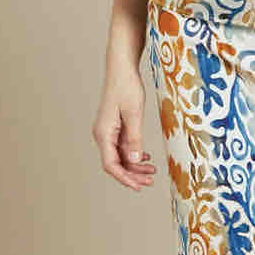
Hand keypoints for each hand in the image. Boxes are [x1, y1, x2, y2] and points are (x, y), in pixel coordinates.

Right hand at [92, 70, 156, 190]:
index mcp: (103, 133)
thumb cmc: (126, 87)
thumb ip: (134, 139)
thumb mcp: (134, 114)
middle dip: (132, 174)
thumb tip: (134, 160)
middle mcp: (102, 135)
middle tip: (150, 181)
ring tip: (151, 171)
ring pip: (120, 156)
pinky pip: (122, 147)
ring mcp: (108, 132)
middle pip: (115, 163)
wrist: (121, 69)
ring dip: (134, 165)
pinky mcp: (114, 127)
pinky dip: (133, 154)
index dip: (125, 178)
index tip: (139, 186)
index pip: (111, 165)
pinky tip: (145, 157)